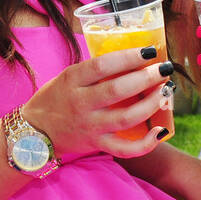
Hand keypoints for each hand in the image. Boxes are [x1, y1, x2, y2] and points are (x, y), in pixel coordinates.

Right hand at [22, 46, 172, 159]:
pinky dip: (146, 143)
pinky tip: (161, 130)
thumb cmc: (54, 99)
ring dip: (151, 103)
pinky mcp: (96, 145)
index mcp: (72, 80)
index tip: (149, 51)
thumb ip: (94, 70)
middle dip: (147, 77)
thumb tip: (132, 58)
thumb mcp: (67, 77)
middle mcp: (80, 103)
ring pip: (126, 117)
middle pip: (118, 89)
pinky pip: (125, 149)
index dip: (128, 57)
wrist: (34, 132)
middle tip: (164, 68)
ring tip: (166, 91)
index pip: (102, 65)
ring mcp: (89, 126)